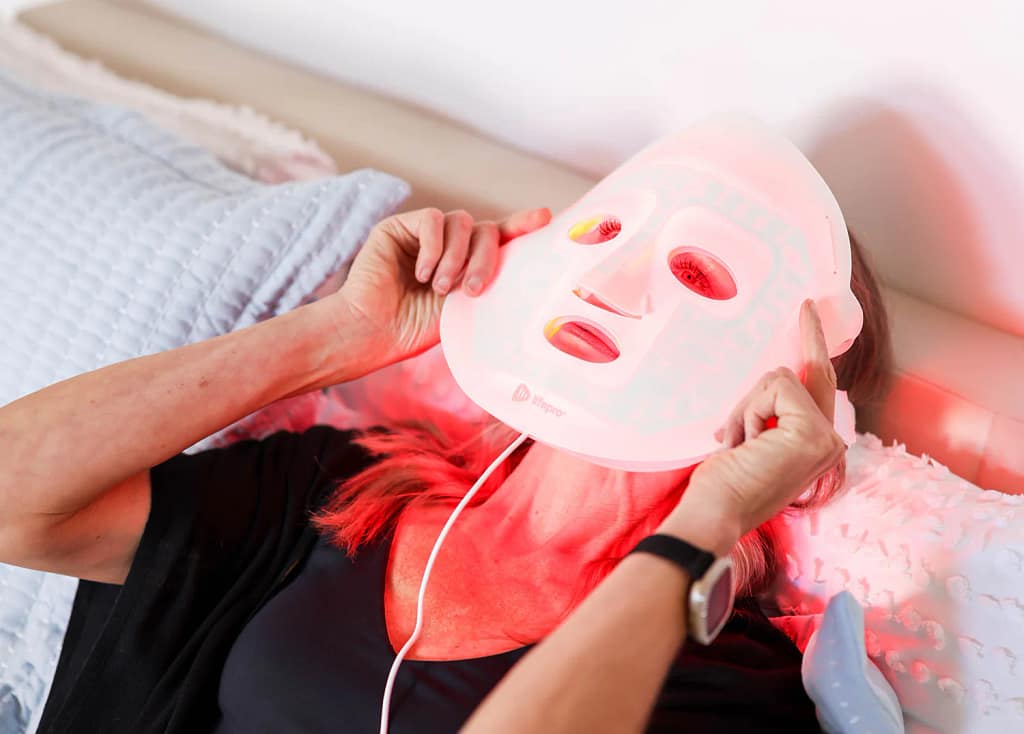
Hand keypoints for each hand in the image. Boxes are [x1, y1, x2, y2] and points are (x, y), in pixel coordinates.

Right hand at [335, 207, 550, 368]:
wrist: (374, 333)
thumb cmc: (415, 328)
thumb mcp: (464, 308)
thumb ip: (489, 283)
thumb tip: (527, 270)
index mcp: (467, 263)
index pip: (500, 237)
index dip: (522, 225)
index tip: (544, 218)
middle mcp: (448, 244)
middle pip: (486, 229)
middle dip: (486, 258)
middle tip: (473, 290)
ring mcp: (423, 234)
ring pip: (460, 222)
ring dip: (455, 257)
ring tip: (438, 287)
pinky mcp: (399, 226)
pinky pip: (431, 219)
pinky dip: (432, 247)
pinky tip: (420, 273)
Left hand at [660, 299, 845, 555]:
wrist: (715, 513)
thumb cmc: (722, 485)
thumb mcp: (749, 441)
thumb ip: (768, 416)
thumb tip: (768, 388)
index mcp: (815, 446)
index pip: (818, 389)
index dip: (815, 349)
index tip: (809, 316)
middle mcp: (830, 442)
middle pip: (814, 374)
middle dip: (810, 334)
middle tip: (806, 302)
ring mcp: (827, 438)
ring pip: (780, 379)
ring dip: (747, 405)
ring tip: (737, 442)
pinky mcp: (813, 432)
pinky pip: (775, 388)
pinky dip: (750, 409)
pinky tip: (746, 441)